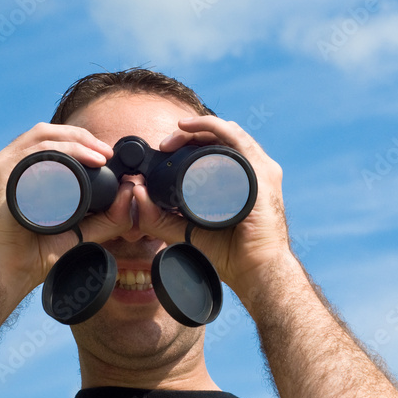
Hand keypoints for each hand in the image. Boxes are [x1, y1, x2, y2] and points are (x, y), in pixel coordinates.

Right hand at [0, 123, 135, 309]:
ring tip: (99, 155)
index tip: (106, 154)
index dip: (82, 140)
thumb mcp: (83, 230)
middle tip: (106, 153)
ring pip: (42, 137)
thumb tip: (130, 192)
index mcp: (28, 171)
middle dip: (82, 136)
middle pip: (49, 132)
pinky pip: (32, 152)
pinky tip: (80, 159)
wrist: (12, 270)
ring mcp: (4, 166)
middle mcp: (14, 164)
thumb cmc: (38, 252)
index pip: (54, 141)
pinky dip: (60, 150)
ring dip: (75, 140)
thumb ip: (109, 216)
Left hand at [134, 116, 293, 294]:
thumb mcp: (185, 229)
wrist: (253, 269)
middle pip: (219, 138)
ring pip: (226, 133)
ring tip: (175, 134)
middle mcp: (250, 171)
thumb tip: (136, 194)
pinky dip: (212, 127)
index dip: (188, 143)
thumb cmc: (228, 253)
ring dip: (198, 128)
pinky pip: (235, 138)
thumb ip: (159, 217)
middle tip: (166, 144)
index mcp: (238, 180)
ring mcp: (258, 169)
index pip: (214, 149)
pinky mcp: (261, 172)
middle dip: (189, 134)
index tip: (165, 150)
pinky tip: (192, 127)